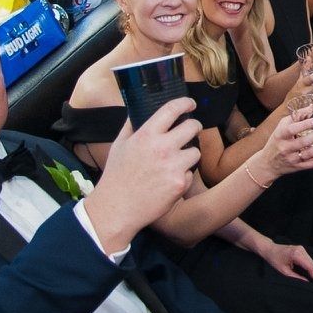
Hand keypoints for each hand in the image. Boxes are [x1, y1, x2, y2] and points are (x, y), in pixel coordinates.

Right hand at [85, 97, 200, 247]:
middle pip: (193, 127)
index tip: (190, 104)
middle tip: (191, 130)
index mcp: (146, 135)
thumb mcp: (119, 145)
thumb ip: (131, 126)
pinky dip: (182, 177)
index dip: (185, 103)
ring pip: (195, 152)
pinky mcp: (180, 184)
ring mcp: (173, 166)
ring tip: (173, 163)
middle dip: (194, 127)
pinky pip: (190, 174)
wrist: (117, 209)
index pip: (172, 109)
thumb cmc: (116, 176)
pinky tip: (168, 182)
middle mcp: (162, 148)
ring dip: (188, 155)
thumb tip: (138, 110)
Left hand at [257, 239, 312, 281]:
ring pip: (311, 261)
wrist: (270, 249)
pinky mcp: (301, 248)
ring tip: (304, 274)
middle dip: (312, 272)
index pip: (310, 266)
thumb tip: (306, 282)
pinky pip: (308, 258)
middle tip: (308, 280)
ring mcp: (301, 248)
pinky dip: (307, 264)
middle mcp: (300, 250)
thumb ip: (296, 277)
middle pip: (312, 263)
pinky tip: (302, 268)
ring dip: (309, 268)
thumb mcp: (284, 271)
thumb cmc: (275, 260)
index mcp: (296, 254)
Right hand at [259, 112, 312, 179]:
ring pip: (310, 154)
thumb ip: (296, 116)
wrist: (268, 163)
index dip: (305, 124)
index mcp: (280, 136)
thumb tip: (311, 107)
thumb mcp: (281, 126)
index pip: (292, 129)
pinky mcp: (298, 167)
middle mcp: (285, 148)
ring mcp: (292, 159)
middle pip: (303, 142)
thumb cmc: (277, 141)